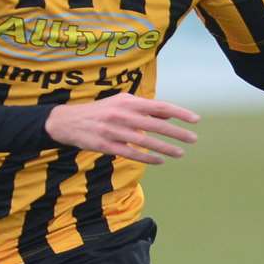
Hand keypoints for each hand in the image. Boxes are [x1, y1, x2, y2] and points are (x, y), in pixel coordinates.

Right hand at [44, 95, 200, 163]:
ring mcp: (113, 131)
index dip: (179, 113)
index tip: (195, 120)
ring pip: (145, 141)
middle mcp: (122, 115)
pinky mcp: (106, 146)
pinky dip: (147, 158)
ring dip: (165, 148)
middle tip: (193, 139)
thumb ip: (143, 107)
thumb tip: (167, 113)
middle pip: (155, 124)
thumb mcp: (121, 103)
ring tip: (180, 153)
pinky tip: (160, 161)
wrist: (68, 122)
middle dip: (177, 132)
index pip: (159, 106)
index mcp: (128, 102)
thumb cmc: (100, 112)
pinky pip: (131, 153)